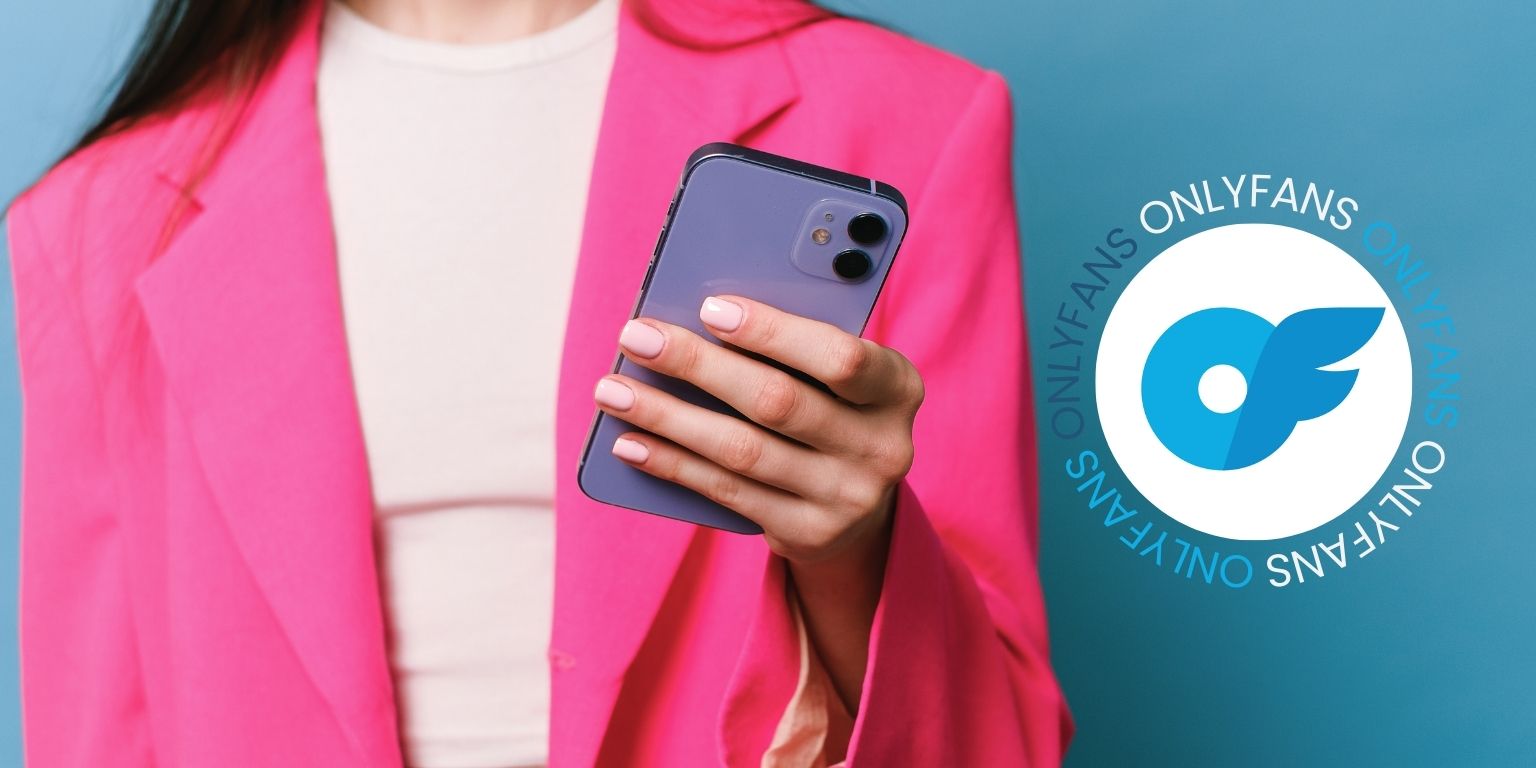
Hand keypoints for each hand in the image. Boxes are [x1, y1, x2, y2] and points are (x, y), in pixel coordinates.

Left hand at [592, 295, 923, 563]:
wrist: (859, 504)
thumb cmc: (832, 408)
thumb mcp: (836, 374)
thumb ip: (795, 345)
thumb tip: (699, 317)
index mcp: (898, 387)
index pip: (840, 357)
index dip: (773, 332)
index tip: (709, 307)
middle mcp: (883, 446)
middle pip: (777, 401)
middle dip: (698, 365)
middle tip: (637, 336)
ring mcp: (847, 497)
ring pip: (742, 450)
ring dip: (668, 417)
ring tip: (614, 390)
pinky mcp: (808, 533)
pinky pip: (727, 492)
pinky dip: (673, 463)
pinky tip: (631, 441)